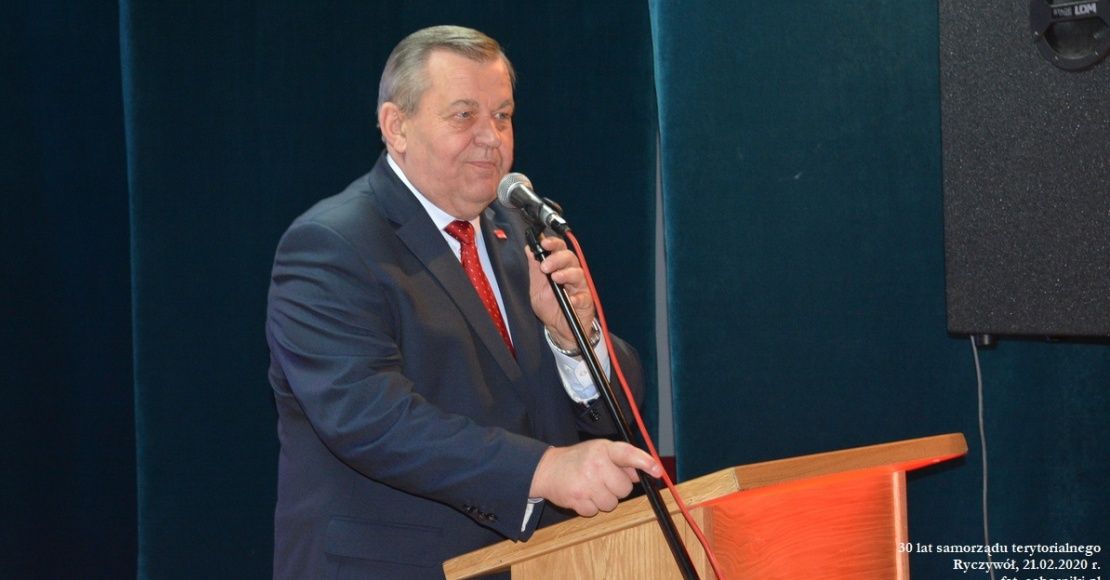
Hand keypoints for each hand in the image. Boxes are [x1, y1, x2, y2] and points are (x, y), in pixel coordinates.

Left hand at [527, 235, 595, 348]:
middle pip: (569, 257)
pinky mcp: (586, 301)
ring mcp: (580, 286)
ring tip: (556, 278)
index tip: (544, 243)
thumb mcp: (537, 288)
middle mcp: (571, 273)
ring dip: (566, 274)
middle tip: (546, 267)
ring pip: (578, 273)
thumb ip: (534, 269)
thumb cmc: (549, 307)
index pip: (558, 249)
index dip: (553, 243)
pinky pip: (584, 296)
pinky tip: (570, 299)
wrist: (558, 328)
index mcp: (559, 267)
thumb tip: (529, 249)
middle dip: (557, 259)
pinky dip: (577, 297)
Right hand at [528, 439, 662, 516]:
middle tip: (602, 479)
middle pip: (624, 488)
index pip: (628, 454)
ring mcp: (585, 483)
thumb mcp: (599, 451)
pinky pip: (596, 512)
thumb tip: (642, 472)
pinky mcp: (577, 499)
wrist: (547, 469)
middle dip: (616, 487)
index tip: (657, 471)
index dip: (645, 463)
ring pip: (611, 503)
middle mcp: (595, 464)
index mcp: (603, 449)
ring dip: (604, 499)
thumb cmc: (578, 459)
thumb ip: (621, 460)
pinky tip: (583, 495)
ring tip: (591, 487)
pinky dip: (591, 507)